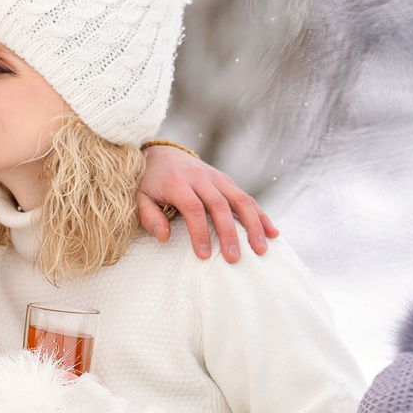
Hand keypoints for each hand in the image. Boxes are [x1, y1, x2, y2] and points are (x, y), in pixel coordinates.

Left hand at [137, 144, 278, 262]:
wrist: (162, 153)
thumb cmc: (150, 182)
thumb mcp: (140, 197)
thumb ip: (149, 217)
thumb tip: (165, 237)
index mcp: (178, 183)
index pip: (193, 208)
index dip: (200, 232)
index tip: (204, 255)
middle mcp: (201, 178)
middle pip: (220, 206)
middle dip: (229, 234)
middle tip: (234, 258)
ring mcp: (217, 178)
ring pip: (240, 200)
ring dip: (253, 225)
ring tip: (261, 248)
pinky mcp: (226, 181)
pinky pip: (246, 198)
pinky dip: (260, 215)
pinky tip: (272, 232)